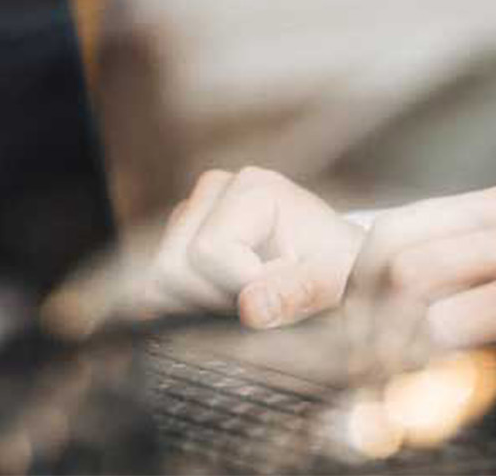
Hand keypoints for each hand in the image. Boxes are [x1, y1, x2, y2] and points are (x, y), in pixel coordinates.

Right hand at [145, 167, 364, 328]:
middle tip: (265, 296)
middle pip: (173, 267)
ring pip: (158, 283)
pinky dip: (189, 307)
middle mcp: (215, 190)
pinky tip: (228, 298)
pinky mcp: (176, 241)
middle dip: (218, 299)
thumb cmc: (339, 271)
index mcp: (254, 187)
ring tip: (250, 295)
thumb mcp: (335, 283)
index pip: (209, 252)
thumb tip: (250, 309)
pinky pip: (155, 292)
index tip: (285, 286)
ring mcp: (191, 214)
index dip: (243, 287)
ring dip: (203, 306)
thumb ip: (299, 293)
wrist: (337, 266)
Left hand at [344, 175, 495, 401]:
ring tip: (388, 376)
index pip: (408, 219)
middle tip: (352, 353)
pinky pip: (451, 324)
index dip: (363, 270)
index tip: (347, 315)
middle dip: (357, 302)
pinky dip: (427, 358)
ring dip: (387, 336)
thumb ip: (493, 272)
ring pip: (410, 279)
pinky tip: (431, 381)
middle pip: (394, 241)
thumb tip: (416, 311)